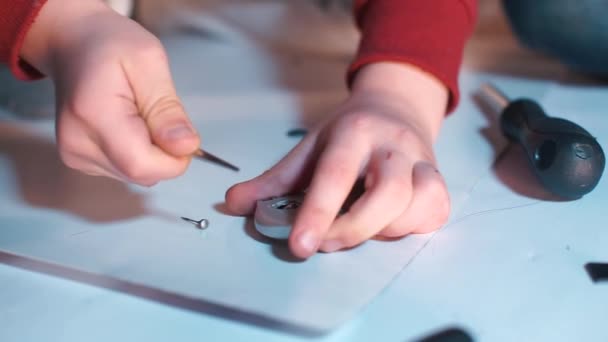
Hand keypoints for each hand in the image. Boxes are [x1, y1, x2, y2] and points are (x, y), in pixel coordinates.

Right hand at [20, 0, 199, 184]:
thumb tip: (185, 147)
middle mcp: (77, 142)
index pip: (141, 165)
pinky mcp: (79, 160)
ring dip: (152, 152)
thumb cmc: (110, 45)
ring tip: (139, 114)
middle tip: (158, 113)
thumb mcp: (150, 62)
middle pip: (140, 174)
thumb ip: (168, 109)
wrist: (74, 44)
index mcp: (93, 114)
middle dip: (165, 153)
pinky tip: (129, 125)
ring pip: (136, 175)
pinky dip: (137, 152)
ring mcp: (75, 155)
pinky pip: (125, 170)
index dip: (173, 159)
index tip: (182, 133)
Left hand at [226, 62, 450, 257]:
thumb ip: (273, 180)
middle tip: (325, 243)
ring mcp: (422, 161)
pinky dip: (410, 228)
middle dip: (353, 229)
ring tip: (355, 230)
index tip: (299, 247)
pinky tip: (387, 225)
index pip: (336, 174)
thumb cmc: (349, 132)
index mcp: (354, 131)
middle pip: (387, 194)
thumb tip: (233, 204)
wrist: (396, 107)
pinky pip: (435, 212)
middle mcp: (393, 144)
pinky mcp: (439, 179)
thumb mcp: (309, 147)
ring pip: (416, 206)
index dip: (318, 212)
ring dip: (382, 231)